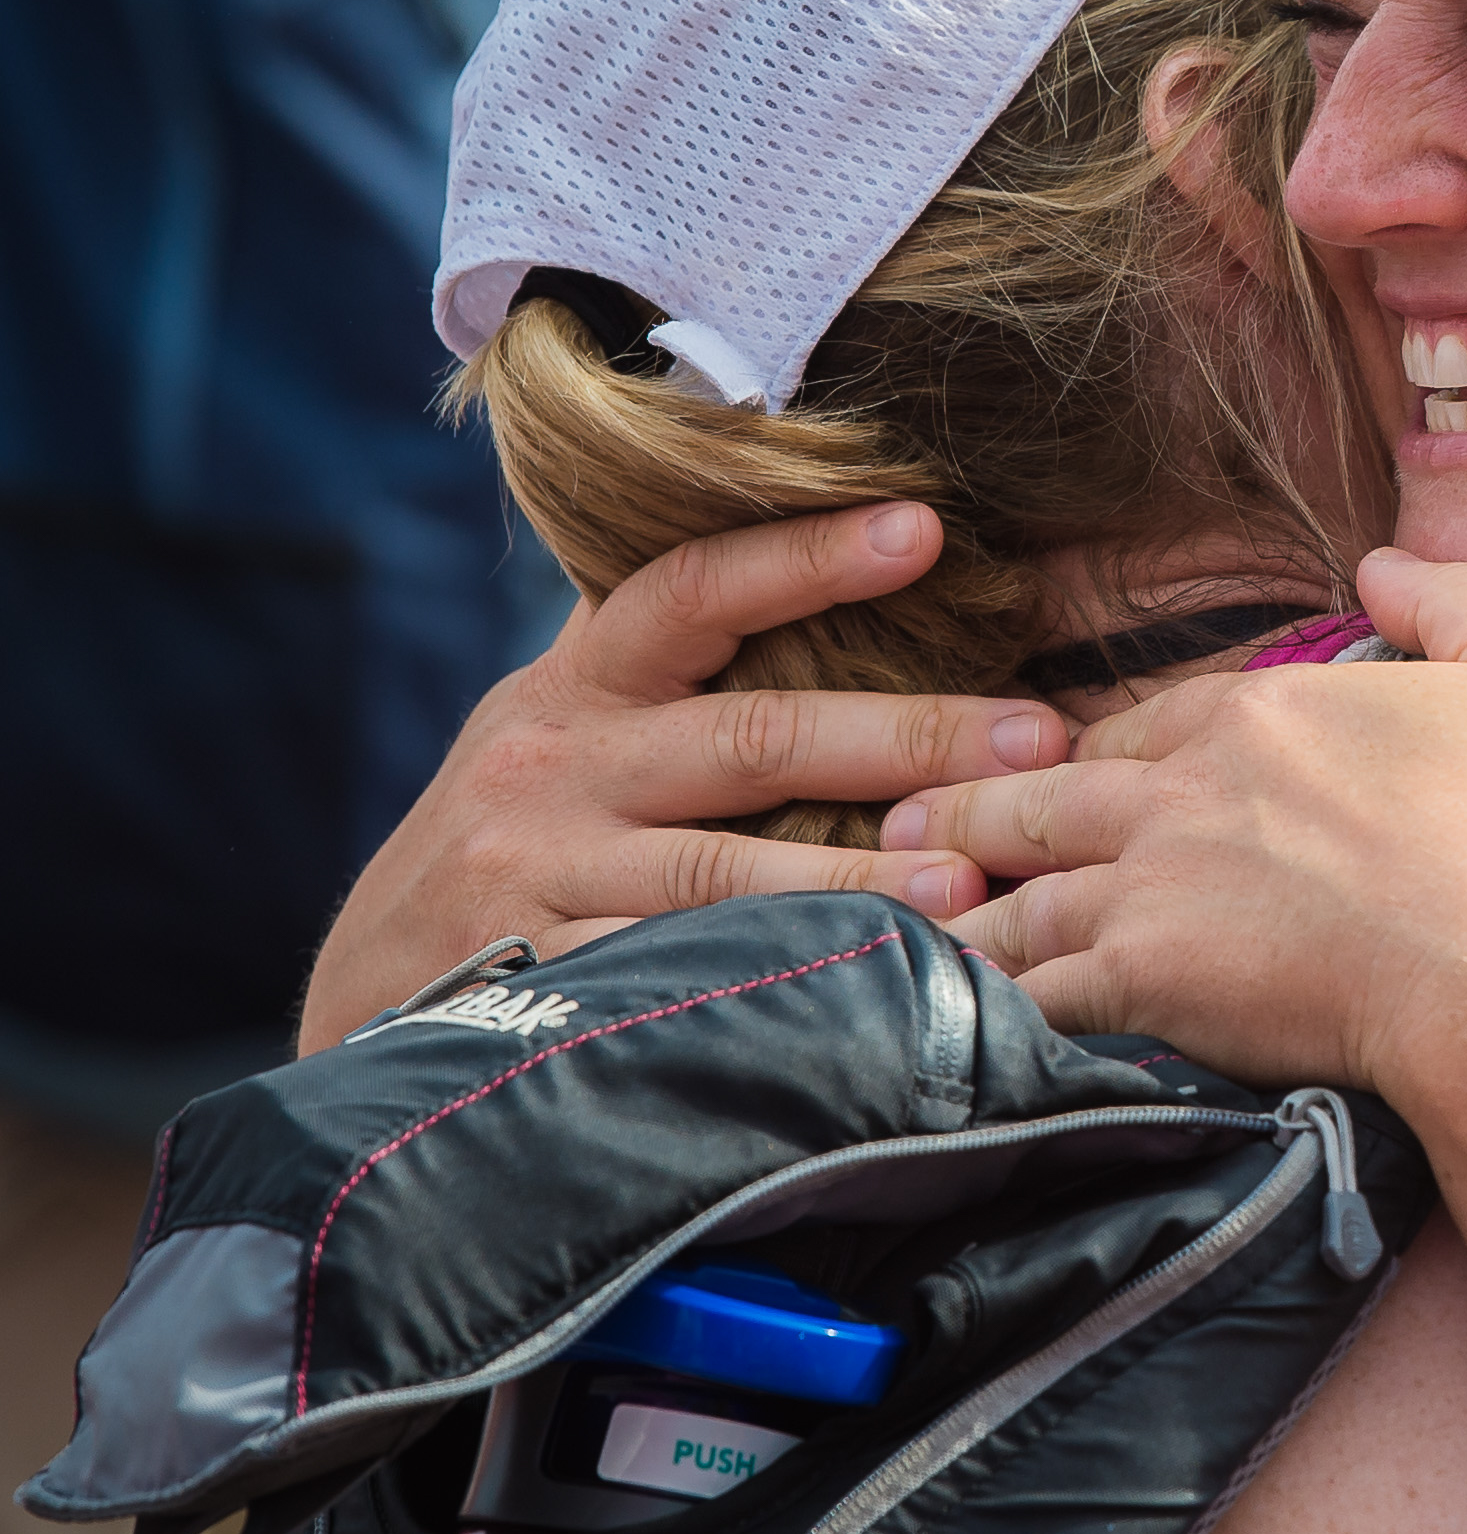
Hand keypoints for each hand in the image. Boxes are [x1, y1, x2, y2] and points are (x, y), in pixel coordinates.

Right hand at [299, 504, 1068, 1052]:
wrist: (363, 1006)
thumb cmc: (506, 847)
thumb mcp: (557, 733)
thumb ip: (663, 662)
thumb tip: (803, 549)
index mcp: (577, 688)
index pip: (695, 590)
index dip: (807, 555)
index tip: (926, 526)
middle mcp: (556, 766)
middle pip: (756, 736)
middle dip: (910, 734)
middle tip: (1037, 738)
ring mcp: (543, 876)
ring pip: (725, 871)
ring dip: (858, 878)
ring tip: (971, 885)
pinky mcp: (541, 982)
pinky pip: (678, 978)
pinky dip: (773, 980)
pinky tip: (863, 993)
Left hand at [905, 552, 1466, 1104]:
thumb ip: (1455, 599)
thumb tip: (1381, 561)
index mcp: (1266, 715)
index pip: (1155, 720)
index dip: (1105, 747)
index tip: (1063, 763)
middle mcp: (1188, 792)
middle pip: (1053, 795)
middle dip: (976, 805)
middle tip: (910, 816)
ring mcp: (1152, 889)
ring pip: (1021, 894)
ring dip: (959, 903)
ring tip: (905, 913)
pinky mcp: (1143, 983)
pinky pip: (1033, 990)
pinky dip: (982, 997)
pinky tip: (947, 1011)